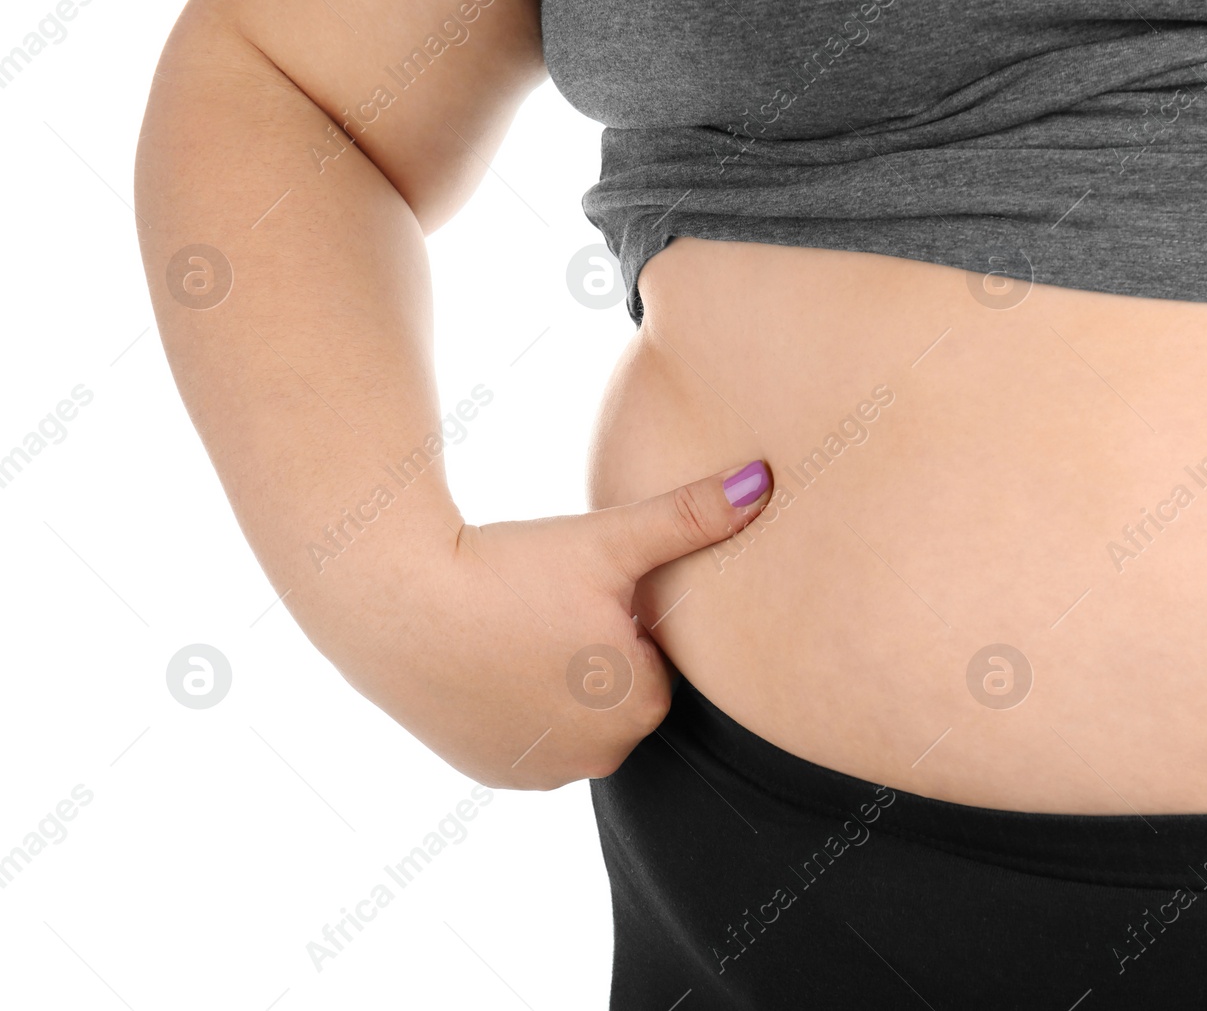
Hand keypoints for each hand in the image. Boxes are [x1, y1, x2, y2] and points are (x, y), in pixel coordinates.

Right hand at [341, 460, 772, 789]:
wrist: (394, 606)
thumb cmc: (509, 571)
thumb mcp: (608, 538)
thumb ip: (691, 516)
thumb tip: (763, 481)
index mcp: (640, 707)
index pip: (660, 657)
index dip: (627, 616)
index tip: (586, 590)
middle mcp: (599, 758)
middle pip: (621, 691)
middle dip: (598, 652)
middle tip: (548, 605)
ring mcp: (541, 773)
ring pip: (576, 714)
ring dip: (562, 680)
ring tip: (519, 630)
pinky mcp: (493, 774)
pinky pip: (531, 736)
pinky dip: (522, 704)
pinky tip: (495, 661)